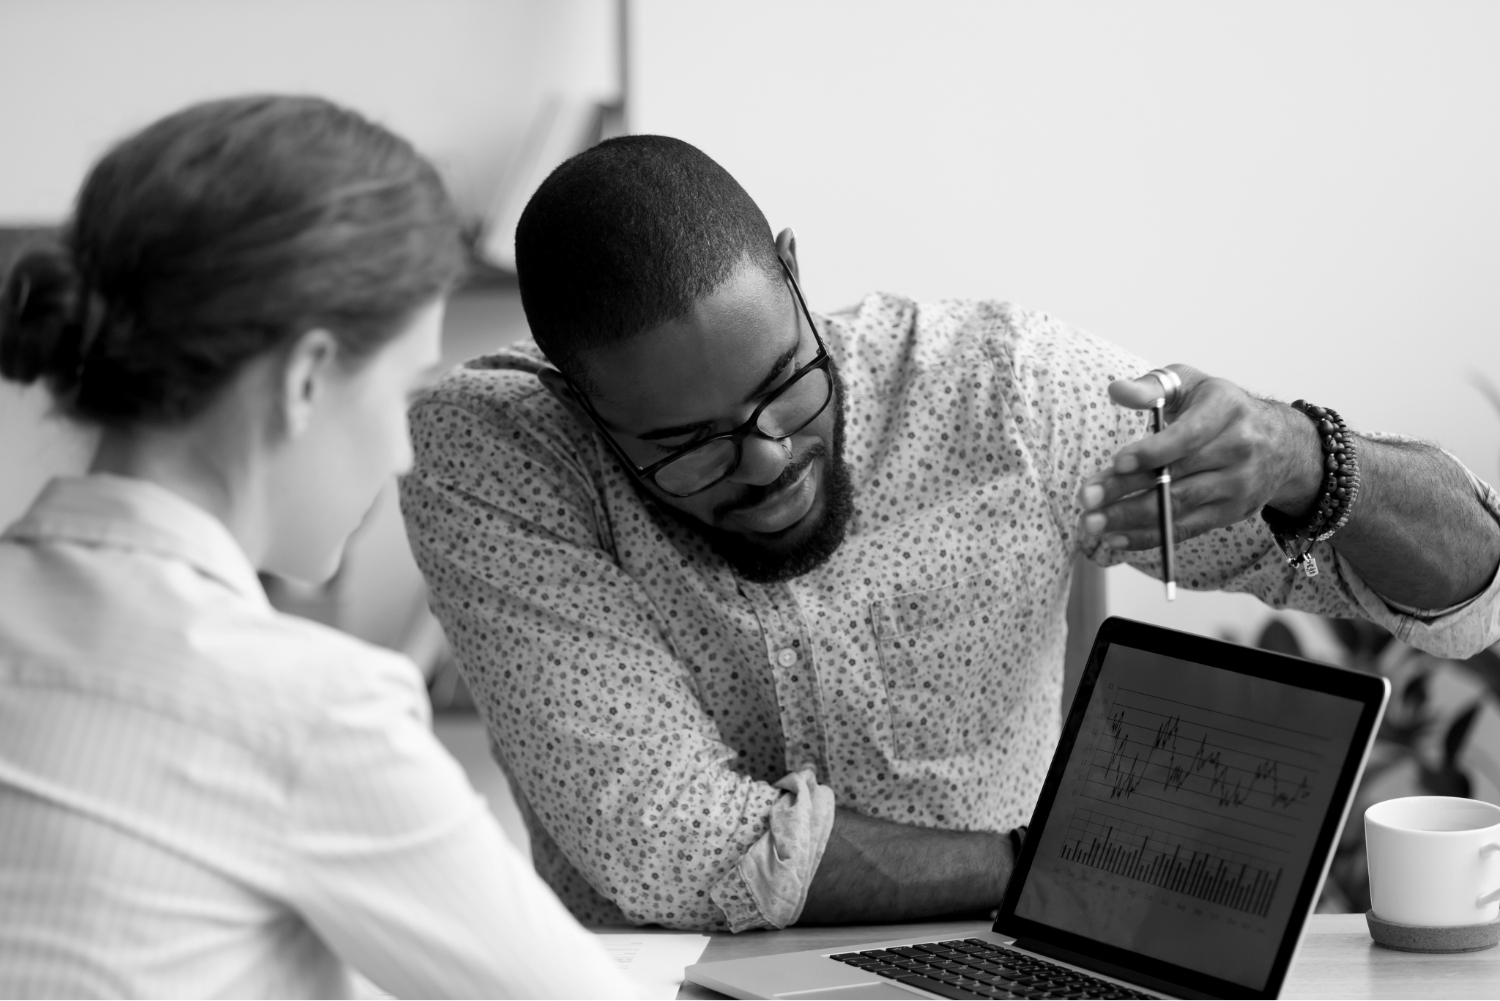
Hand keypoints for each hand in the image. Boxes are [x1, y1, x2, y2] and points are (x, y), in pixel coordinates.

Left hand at [1076, 365, 1322, 550]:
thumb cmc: (1219, 408)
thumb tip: (1116, 389)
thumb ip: (1152, 386)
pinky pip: (1186, 529)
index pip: (1187, 436)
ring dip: (1130, 517)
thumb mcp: (1191, 384)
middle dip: (1126, 489)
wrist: (1282, 443)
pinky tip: (1116, 539)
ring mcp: (1238, 485)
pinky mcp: (1232, 512)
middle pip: (1175, 475)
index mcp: (1226, 410)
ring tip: (1091, 522)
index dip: (1152, 452)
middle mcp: (1238, 449)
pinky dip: (1149, 536)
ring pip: (1178, 506)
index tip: (1117, 462)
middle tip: (1086, 499)